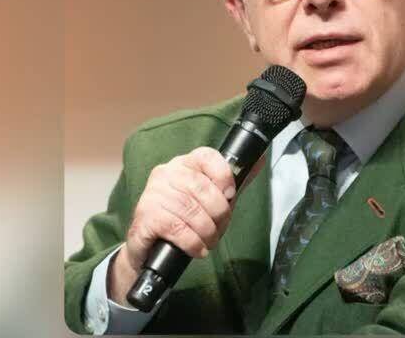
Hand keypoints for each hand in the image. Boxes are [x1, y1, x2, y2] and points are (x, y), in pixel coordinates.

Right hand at [107, 146, 235, 306]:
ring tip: (208, 242)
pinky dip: (192, 242)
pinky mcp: (144, 218)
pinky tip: (196, 249)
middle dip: (218, 213)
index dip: (223, 176)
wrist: (149, 249)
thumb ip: (233, 181)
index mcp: (183, 164)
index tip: (231, 195)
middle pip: (201, 187)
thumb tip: (260, 159)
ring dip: (207, 232)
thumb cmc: (184, 220)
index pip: (206, 156)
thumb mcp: (211, 199)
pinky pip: (176, 228)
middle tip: (219, 229)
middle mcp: (165, 174)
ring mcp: (152, 194)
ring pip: (190, 210)